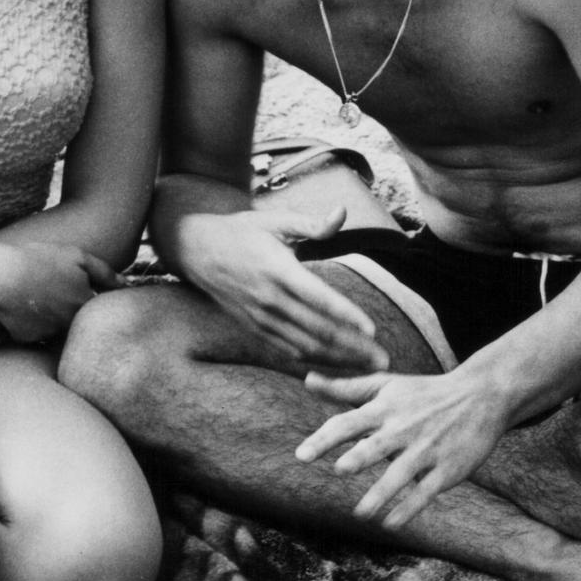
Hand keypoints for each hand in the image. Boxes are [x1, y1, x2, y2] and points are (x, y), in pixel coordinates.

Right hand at [0, 241, 118, 341]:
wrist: (1, 275)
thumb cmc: (39, 260)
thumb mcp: (76, 257)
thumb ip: (104, 272)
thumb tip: (127, 285)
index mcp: (84, 304)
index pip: (97, 309)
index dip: (86, 296)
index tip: (72, 286)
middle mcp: (70, 324)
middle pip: (77, 321)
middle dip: (69, 309)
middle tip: (53, 291)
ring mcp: (48, 334)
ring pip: (56, 329)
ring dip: (51, 318)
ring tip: (36, 296)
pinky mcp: (27, 339)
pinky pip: (33, 334)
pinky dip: (30, 324)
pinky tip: (21, 307)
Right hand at [181, 205, 385, 372]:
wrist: (197, 250)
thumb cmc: (242, 232)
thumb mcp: (275, 220)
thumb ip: (312, 224)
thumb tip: (342, 213)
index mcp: (277, 270)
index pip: (317, 297)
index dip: (346, 315)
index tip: (372, 329)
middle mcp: (269, 299)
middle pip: (316, 330)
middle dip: (353, 348)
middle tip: (383, 361)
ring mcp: (261, 318)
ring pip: (305, 347)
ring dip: (338, 360)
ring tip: (368, 368)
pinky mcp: (255, 328)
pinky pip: (289, 351)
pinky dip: (315, 362)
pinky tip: (337, 367)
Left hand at [296, 366, 510, 527]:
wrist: (481, 395)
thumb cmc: (423, 392)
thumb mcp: (385, 384)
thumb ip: (344, 387)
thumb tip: (307, 380)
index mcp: (384, 409)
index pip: (348, 423)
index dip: (324, 438)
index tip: (301, 456)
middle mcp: (404, 429)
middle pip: (376, 445)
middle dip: (358, 458)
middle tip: (339, 471)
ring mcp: (427, 449)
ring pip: (401, 474)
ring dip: (381, 494)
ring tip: (361, 514)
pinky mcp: (448, 469)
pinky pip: (426, 491)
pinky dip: (409, 508)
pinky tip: (390, 524)